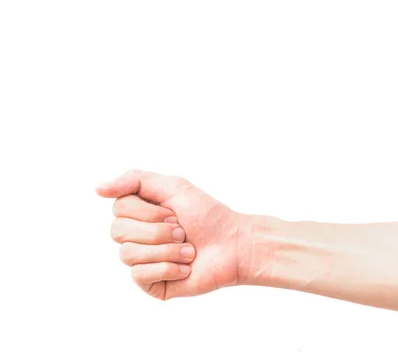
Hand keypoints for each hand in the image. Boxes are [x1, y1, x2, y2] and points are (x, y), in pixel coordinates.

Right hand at [96, 169, 245, 299]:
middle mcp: (137, 236)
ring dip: (166, 249)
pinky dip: (168, 267)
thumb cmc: (207, 215)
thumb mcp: (173, 187)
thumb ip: (134, 180)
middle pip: (118, 231)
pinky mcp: (151, 283)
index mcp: (140, 213)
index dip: (148, 211)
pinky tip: (186, 267)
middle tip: (182, 231)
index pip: (118, 209)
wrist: (233, 245)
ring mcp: (143, 261)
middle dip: (157, 230)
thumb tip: (96, 189)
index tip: (174, 212)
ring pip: (127, 254)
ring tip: (189, 250)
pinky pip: (139, 275)